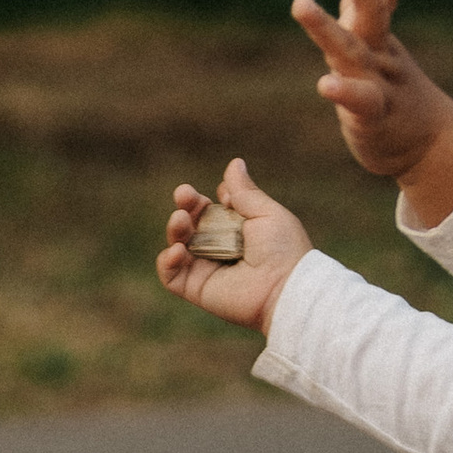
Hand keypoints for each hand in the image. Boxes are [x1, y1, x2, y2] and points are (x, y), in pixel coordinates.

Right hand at [159, 158, 311, 332]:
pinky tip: (179, 251)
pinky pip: (171, 276)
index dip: (200, 199)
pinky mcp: (197, 289)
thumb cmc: (283, 249)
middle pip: (190, 224)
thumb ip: (244, 191)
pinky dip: (167, 262)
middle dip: (184, 207)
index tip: (211, 195)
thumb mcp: (266, 212)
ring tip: (181, 221)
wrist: (286, 287)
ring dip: (174, 229)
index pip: (207, 209)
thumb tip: (234, 163)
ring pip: (177, 245)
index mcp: (235, 229)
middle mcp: (218, 248)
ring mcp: (206, 269)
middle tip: (184, 198)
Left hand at [291, 0, 452, 223]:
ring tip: (300, 2)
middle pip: (372, 11)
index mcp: (379, 36)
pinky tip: (325, 84)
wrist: (429, 147)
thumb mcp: (379, 45)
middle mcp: (380, 53)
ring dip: (325, 26)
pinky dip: (344, 91)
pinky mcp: (374, 116)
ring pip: (351, 51)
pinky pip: (359, 101)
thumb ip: (366, 6)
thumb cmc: (395, 91)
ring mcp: (380, 83)